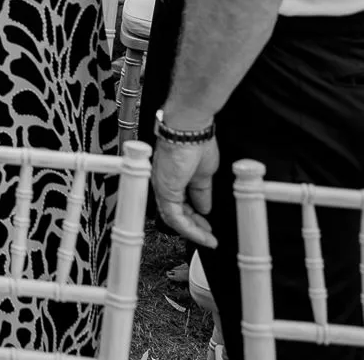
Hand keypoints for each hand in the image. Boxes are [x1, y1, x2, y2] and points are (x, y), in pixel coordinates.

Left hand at [152, 133, 220, 247]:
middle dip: (193, 227)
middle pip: (175, 213)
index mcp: (172, 179)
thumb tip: (204, 207)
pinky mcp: (165, 191)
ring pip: (174, 218)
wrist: (190, 132)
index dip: (194, 218)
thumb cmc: (196, 144)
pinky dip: (189, 228)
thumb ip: (201, 192)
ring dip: (193, 231)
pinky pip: (175, 216)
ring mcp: (162, 188)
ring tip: (208, 240)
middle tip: (208, 237)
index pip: (180, 204)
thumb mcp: (203, 174)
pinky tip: (202, 234)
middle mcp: (164, 184)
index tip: (206, 225)